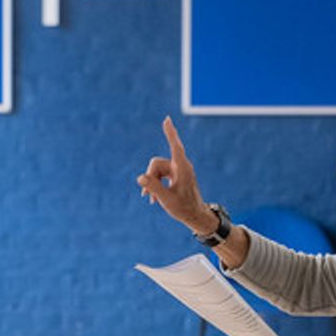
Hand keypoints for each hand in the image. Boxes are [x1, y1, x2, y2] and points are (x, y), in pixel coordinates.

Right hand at [136, 116, 212, 233]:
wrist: (195, 216)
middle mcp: (181, 166)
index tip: (167, 119)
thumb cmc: (184, 208)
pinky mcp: (176, 174)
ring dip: (152, 183)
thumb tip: (140, 178)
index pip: (175, 147)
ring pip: (156, 169)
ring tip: (151, 199)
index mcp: (182, 169)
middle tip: (147, 195)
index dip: (170, 133)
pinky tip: (153, 198)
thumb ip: (154, 188)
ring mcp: (178, 170)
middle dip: (150, 177)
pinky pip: (160, 174)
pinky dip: (155, 184)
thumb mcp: (167, 200)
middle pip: (156, 164)